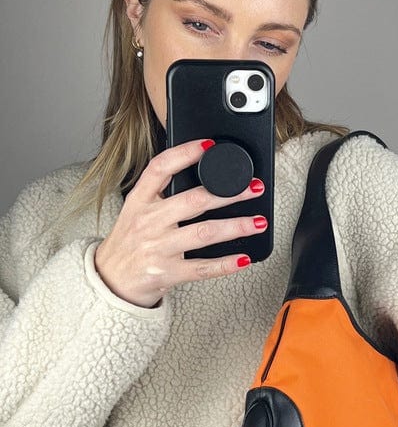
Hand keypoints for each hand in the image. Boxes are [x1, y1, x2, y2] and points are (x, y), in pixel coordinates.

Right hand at [94, 139, 266, 307]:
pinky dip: (226, 264)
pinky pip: (202, 268)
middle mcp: (149, 222)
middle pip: (193, 201)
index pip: (160, 168)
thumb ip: (161, 193)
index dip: (184, 153)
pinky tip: (244, 258)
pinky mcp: (167, 273)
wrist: (109, 280)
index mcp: (140, 200)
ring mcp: (158, 248)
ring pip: (203, 233)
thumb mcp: (135, 210)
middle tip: (253, 188)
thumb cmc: (129, 243)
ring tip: (259, 222)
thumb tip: (200, 173)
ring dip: (236, 227)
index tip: (209, 145)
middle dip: (228, 193)